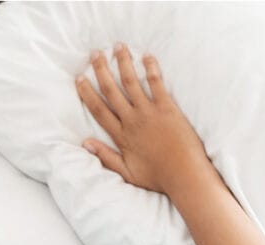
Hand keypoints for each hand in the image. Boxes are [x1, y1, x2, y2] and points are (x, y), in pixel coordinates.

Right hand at [76, 45, 209, 194]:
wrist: (184, 175)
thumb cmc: (157, 177)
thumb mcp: (126, 173)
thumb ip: (105, 157)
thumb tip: (85, 143)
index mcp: (122, 136)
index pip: (99, 110)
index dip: (87, 92)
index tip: (80, 78)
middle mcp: (132, 120)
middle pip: (112, 91)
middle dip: (102, 70)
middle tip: (95, 54)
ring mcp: (149, 112)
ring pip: (131, 83)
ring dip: (123, 63)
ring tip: (118, 47)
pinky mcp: (167, 108)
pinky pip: (157, 84)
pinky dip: (151, 69)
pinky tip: (146, 56)